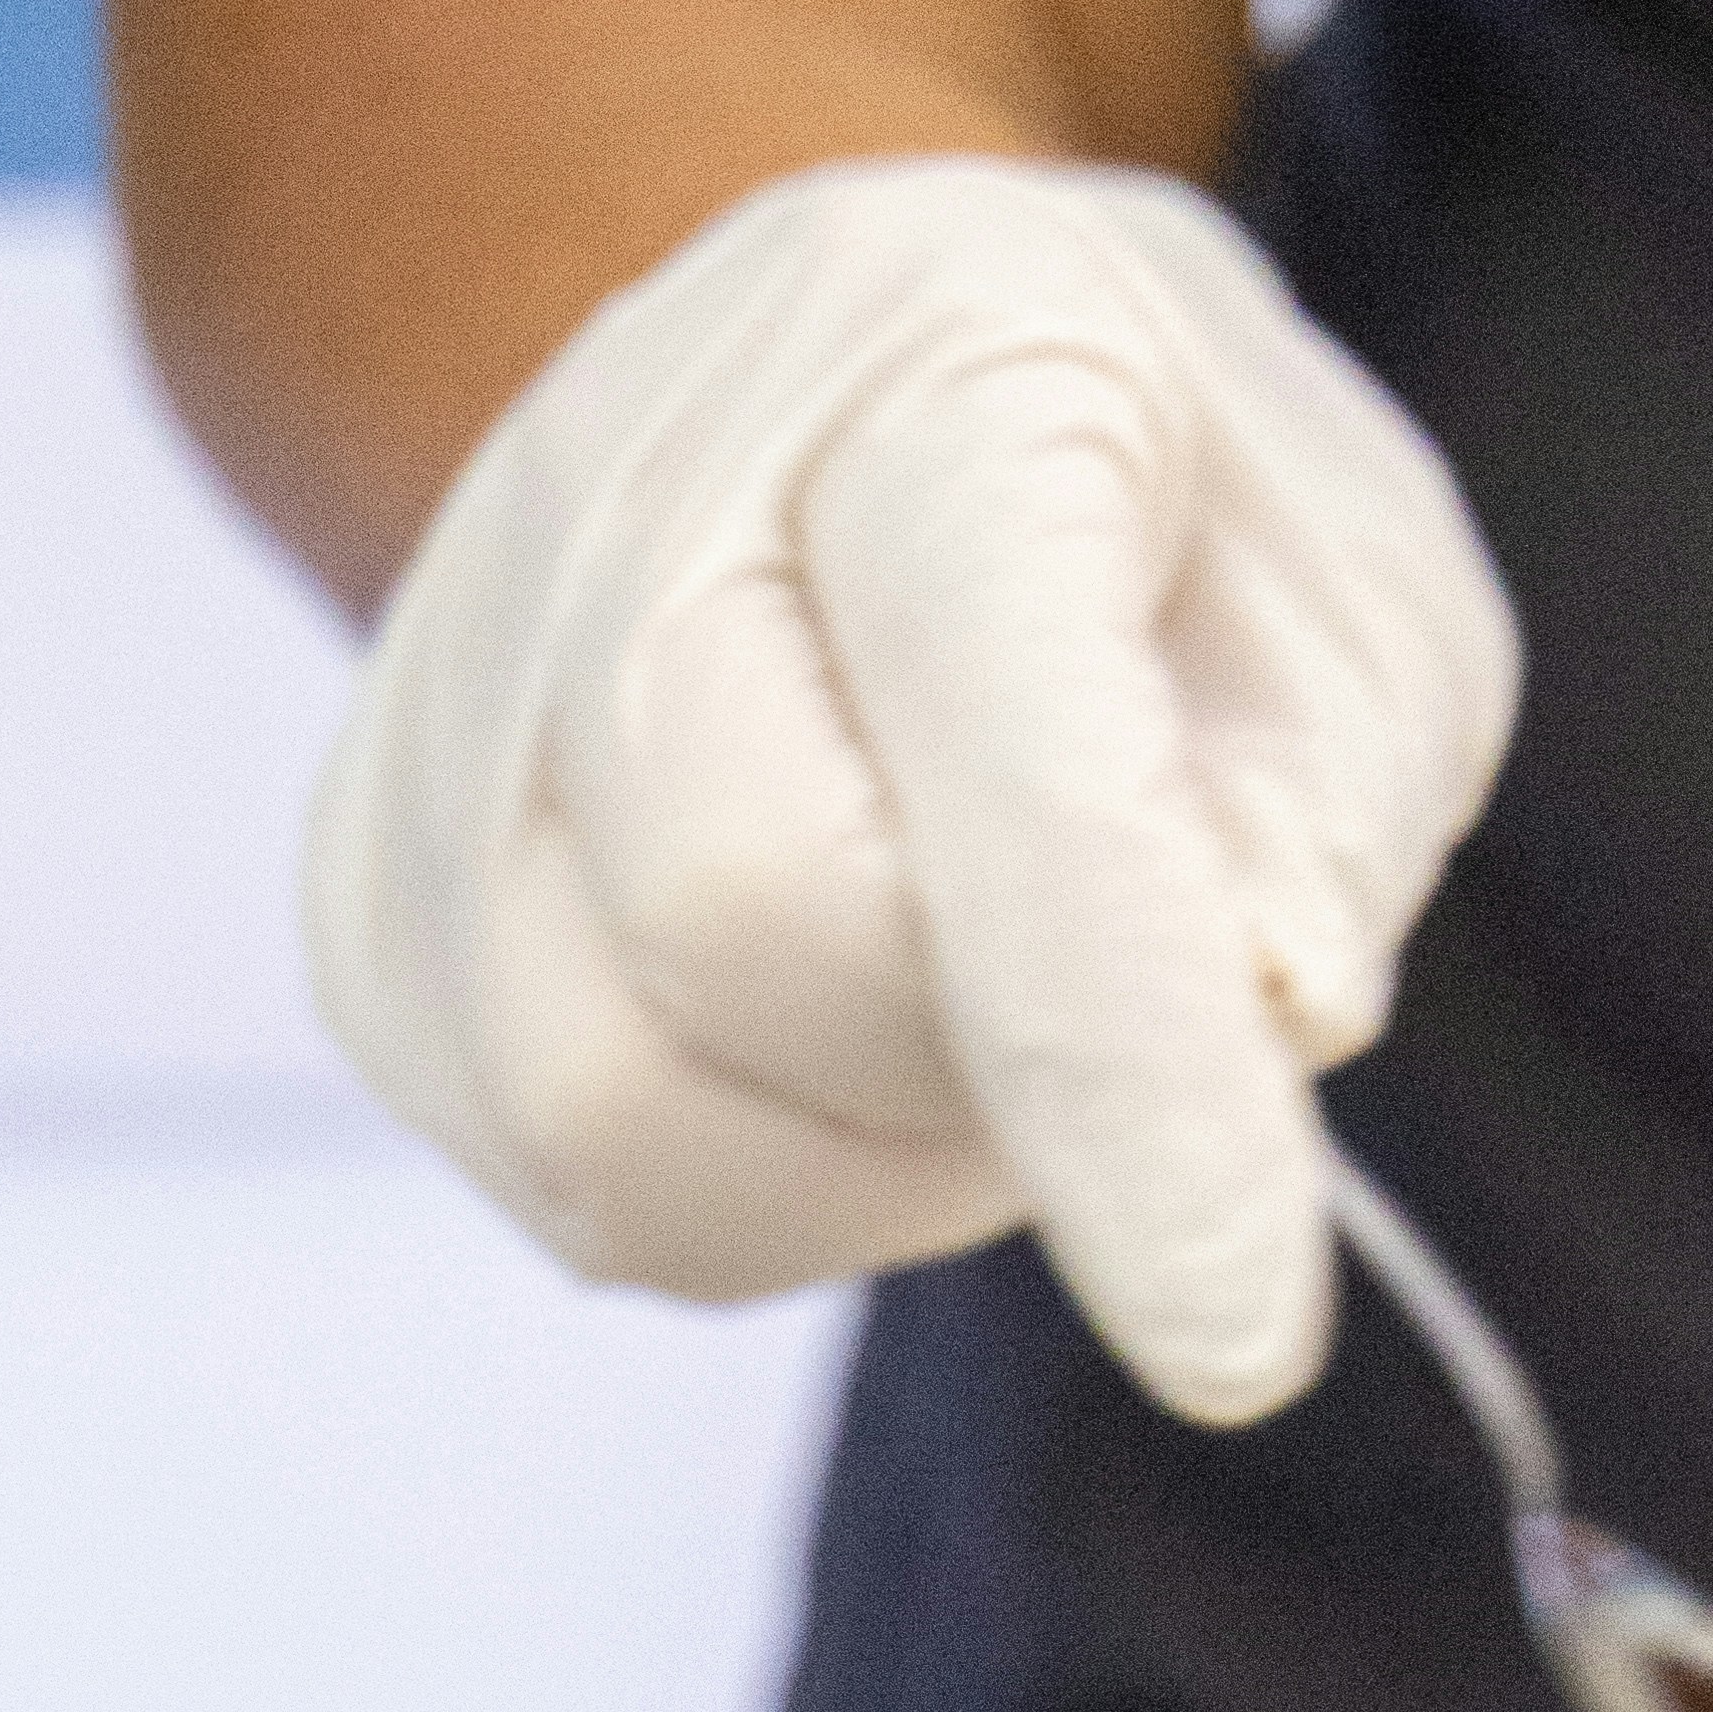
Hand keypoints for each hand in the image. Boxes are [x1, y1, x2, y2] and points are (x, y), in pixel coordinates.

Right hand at [304, 164, 1521, 1421]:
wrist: (829, 391)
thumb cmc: (1129, 500)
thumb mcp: (1343, 595)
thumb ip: (1317, 822)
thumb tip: (1232, 1039)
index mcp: (927, 363)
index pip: (1006, 762)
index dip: (1124, 1065)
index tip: (1241, 1349)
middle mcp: (613, 496)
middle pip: (750, 926)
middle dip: (990, 1073)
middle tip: (1111, 1010)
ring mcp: (442, 706)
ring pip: (620, 1121)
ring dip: (872, 1163)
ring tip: (970, 1019)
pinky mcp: (369, 908)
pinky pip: (577, 1188)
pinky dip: (765, 1186)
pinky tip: (835, 1047)